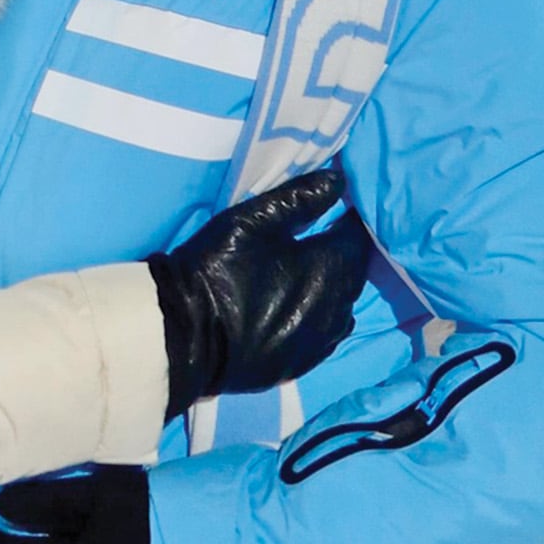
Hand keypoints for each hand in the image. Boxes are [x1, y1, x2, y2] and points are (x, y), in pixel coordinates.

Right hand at [150, 169, 371, 418]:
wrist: (187, 335)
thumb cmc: (219, 267)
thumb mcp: (253, 220)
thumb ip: (301, 198)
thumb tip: (339, 180)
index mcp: (328, 268)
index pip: (355, 239)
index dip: (350, 222)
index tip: (340, 211)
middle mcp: (336, 307)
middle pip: (355, 274)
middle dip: (346, 253)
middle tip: (330, 236)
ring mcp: (321, 340)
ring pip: (346, 306)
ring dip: (338, 286)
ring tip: (319, 272)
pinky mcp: (303, 362)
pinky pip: (330, 335)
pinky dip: (327, 316)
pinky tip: (311, 308)